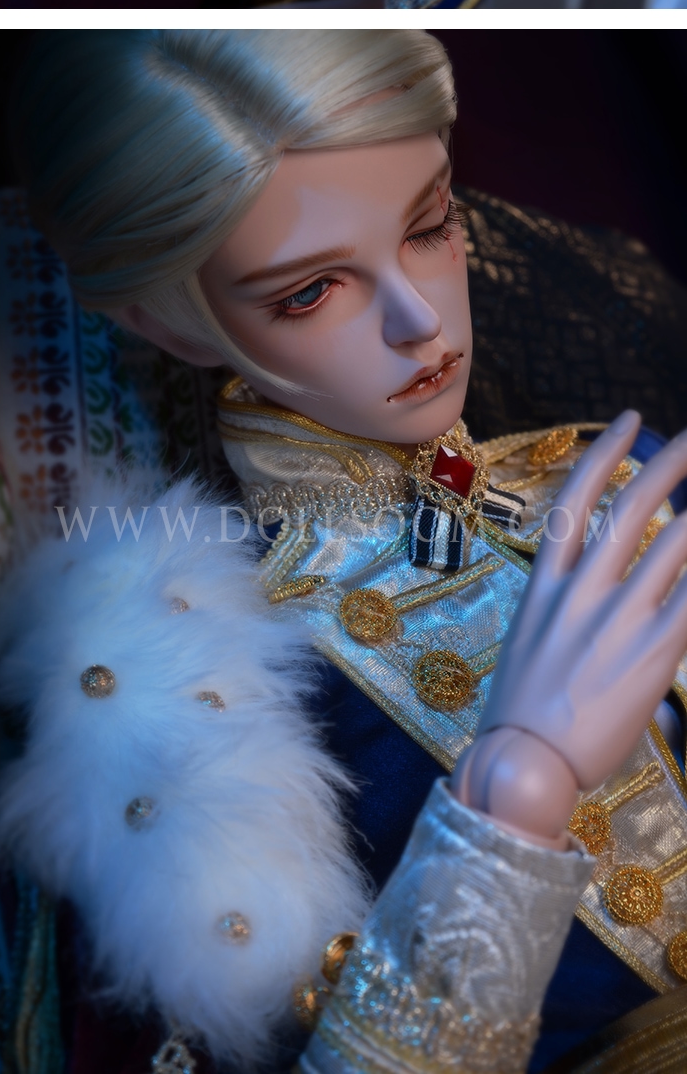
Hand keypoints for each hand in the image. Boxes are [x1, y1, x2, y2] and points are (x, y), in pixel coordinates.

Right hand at [459, 410, 686, 838]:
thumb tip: (585, 597)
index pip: (575, 499)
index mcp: (546, 587)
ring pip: (672, 545)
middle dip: (668, 466)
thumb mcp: (527, 648)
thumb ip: (559, 613)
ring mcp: (617, 622)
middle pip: (631, 510)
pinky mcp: (651, 656)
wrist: (523, 770)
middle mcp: (582, 593)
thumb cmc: (520, 722)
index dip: (604, 454)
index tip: (628, 422)